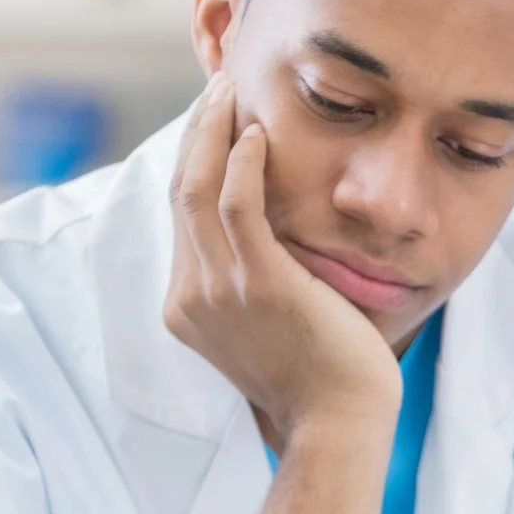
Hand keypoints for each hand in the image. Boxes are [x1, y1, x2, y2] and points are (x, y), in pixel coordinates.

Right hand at [164, 74, 400, 450]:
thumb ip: (253, 279)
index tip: (211, 119)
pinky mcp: (259, 284)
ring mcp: (219, 291)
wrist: (335, 425)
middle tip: (216, 87)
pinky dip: (241, 164)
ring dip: (211, 132)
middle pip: (179, 191)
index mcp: (187, 306)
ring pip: (197, 189)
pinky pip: (237, 208)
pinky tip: (257, 135)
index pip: (180, 214)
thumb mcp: (266, 324)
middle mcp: (191, 296)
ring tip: (229, 91)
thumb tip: (271, 234)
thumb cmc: (316, 378)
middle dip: (194, 132)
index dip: (192, 158)